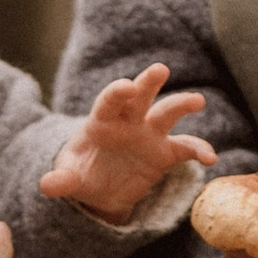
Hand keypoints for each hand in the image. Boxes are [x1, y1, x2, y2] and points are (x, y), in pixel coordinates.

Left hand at [38, 64, 211, 219]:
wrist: (99, 189)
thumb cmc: (81, 174)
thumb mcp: (68, 178)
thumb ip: (61, 180)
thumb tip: (47, 185)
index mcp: (102, 122)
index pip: (109, 102)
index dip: (117, 92)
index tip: (126, 86)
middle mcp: (128, 122)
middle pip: (140, 96)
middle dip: (149, 82)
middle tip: (160, 69)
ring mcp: (149, 135)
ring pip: (168, 113)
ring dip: (182, 104)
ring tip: (198, 101)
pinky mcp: (164, 153)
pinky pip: (185, 148)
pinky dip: (199, 150)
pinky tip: (210, 159)